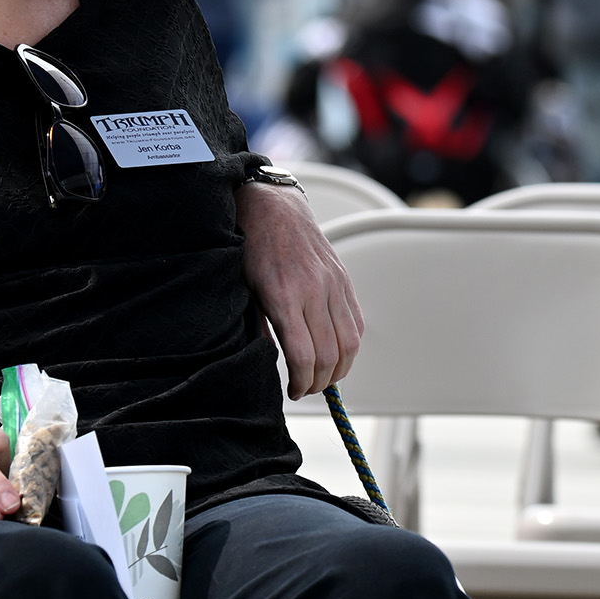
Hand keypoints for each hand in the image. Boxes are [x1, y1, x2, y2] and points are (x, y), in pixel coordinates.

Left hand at [241, 180, 362, 398]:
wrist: (273, 207)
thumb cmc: (250, 248)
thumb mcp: (243, 288)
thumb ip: (257, 326)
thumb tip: (269, 361)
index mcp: (283, 296)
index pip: (303, 356)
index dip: (301, 382)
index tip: (292, 391)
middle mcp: (314, 291)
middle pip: (330, 355)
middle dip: (320, 382)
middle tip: (306, 390)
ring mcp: (333, 284)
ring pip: (350, 343)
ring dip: (340, 369)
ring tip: (324, 378)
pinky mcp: (344, 280)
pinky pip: (356, 323)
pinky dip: (351, 347)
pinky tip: (337, 355)